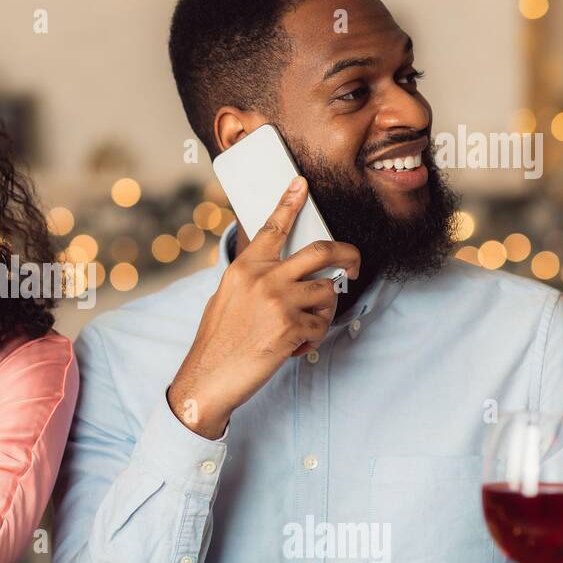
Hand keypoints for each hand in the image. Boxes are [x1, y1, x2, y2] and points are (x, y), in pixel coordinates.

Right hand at [166, 176, 360, 437]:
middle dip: (348, 255)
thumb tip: (283, 275)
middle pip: (321, 252)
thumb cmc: (217, 342)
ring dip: (323, 311)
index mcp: (245, 268)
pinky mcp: (292, 328)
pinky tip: (294, 346)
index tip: (302, 184)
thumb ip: (254, 280)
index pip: (273, 228)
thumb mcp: (226, 298)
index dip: (290, 203)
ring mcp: (279, 302)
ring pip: (328, 293)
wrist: (208, 377)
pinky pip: (321, 325)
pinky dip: (313, 337)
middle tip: (354, 263)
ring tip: (304, 326)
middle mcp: (264, 278)